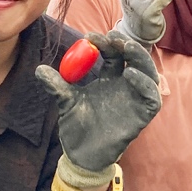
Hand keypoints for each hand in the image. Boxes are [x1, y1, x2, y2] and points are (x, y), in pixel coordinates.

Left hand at [36, 31, 161, 171]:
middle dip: (126, 44)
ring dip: (140, 57)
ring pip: (148, 72)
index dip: (105, 42)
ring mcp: (136, 99)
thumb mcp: (65, 101)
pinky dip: (144, 84)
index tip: (90, 36)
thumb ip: (56, 85)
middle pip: (134, 58)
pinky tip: (129, 75)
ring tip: (126, 47)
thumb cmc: (77, 125)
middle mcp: (126, 85)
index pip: (114, 53)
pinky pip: (152, 97)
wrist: (82, 153)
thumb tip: (39, 69)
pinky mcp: (143, 115)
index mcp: (110, 77)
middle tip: (113, 36)